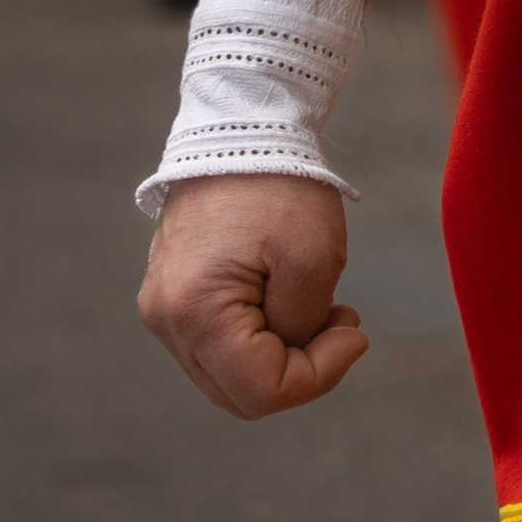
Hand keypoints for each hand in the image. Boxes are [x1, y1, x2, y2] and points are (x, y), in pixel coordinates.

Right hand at [139, 173, 365, 417]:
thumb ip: (302, 328)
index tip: (356, 332)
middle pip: (239, 393)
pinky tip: (292, 296)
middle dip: (301, 371)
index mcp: (195, 315)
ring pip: (229, 373)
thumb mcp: (312, 260)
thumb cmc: (280, 187)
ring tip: (325, 307)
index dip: (318, 377)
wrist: (244, 126)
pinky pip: (220, 341)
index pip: (260, 394)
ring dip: (282, 354)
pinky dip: (262, 335)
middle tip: (343, 323)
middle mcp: (167, 321)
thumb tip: (296, 353)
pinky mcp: (175, 293)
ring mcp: (165, 308)